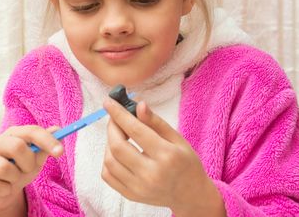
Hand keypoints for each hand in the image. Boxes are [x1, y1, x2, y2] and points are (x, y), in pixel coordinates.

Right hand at [0, 125, 62, 213]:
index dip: (47, 141)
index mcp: (12, 133)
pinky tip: (3, 188)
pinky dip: (5, 191)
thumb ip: (44, 145)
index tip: (60, 152)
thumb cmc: (20, 169)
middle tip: (28, 169)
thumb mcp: (35, 158)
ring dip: (15, 178)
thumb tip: (58, 129)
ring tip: (13, 179)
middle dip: (28, 163)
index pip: (31, 131)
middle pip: (17, 146)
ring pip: (4, 168)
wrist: (2, 191)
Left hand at [102, 98, 225, 216]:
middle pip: (117, 146)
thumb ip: (156, 122)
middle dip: (112, 127)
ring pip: (109, 161)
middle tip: (115, 118)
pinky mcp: (131, 196)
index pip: (135, 130)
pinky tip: (118, 152)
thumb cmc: (185, 162)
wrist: (190, 195)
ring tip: (119, 135)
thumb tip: (138, 105)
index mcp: (166, 156)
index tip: (109, 102)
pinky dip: (108, 159)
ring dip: (109, 143)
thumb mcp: (177, 138)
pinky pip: (108, 176)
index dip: (119, 114)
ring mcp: (139, 188)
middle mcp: (151, 174)